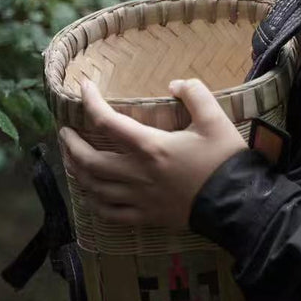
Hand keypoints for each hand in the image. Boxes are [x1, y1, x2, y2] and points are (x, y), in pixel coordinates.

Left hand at [58, 77, 250, 228]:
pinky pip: (110, 213)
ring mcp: (138, 199)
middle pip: (89, 161)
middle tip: (64, 132)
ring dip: (77, 172)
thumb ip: (195, 93)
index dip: (90, 102)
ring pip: (94, 188)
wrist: (236, 203)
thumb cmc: (224, 160)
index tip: (84, 87)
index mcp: (150, 146)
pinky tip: (91, 194)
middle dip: (71, 146)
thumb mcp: (215, 119)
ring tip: (72, 159)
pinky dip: (94, 202)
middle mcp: (137, 174)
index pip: (107, 122)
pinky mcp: (146, 217)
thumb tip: (176, 83)